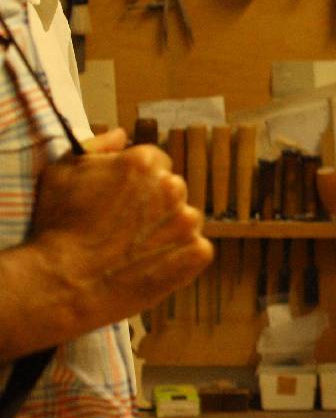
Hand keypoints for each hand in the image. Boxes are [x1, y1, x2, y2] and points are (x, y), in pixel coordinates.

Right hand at [31, 130, 212, 335]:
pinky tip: (150, 265)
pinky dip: (179, 258)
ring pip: (184, 220)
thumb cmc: (56, 226)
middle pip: (172, 190)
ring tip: (134, 249)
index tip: (119, 201)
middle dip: (154, 204)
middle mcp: (172, 187)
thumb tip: (122, 134)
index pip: (155, 162)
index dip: (136, 182)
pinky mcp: (197, 252)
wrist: (62, 282)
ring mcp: (187, 221)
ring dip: (167, 230)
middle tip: (124, 228)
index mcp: (145, 162)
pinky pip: (196, 250)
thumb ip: (96, 147)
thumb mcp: (62, 172)